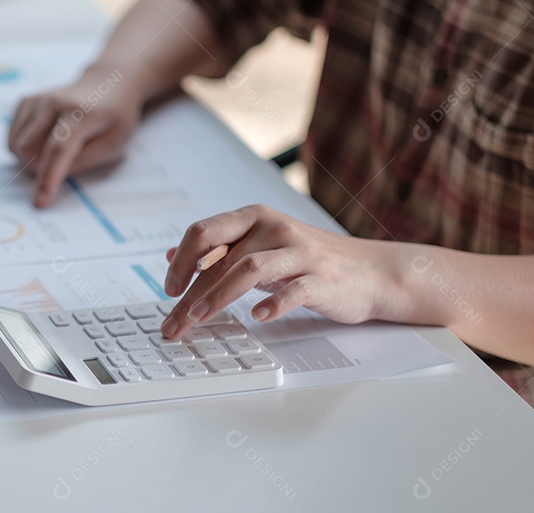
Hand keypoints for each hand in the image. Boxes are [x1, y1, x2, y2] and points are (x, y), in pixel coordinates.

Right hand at [8, 66, 142, 206]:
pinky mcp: (26, 101)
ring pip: (16, 145)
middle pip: (29, 150)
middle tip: (65, 161)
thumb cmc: (115, 118)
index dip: (48, 178)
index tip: (40, 203)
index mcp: (81, 113)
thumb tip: (50, 175)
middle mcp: (54, 102)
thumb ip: (83, 162)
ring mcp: (37, 100)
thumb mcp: (114, 144)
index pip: (59, 149)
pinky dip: (25, 146)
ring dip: (32, 158)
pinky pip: (13, 137)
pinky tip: (45, 139)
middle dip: (40, 167)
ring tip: (56, 149)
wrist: (108, 83)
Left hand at [159, 204, 398, 339]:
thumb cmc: (309, 260)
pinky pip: (293, 290)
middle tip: (173, 321)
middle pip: (222, 257)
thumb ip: (218, 249)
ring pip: (250, 269)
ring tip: (200, 318)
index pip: (204, 232)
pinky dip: (272, 304)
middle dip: (191, 292)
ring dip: (219, 296)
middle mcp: (275, 229)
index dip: (181, 261)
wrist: (371, 272)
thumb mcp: (259, 247)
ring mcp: (300, 253)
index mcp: (254, 218)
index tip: (169, 290)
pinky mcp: (323, 278)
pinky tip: (256, 318)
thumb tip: (171, 255)